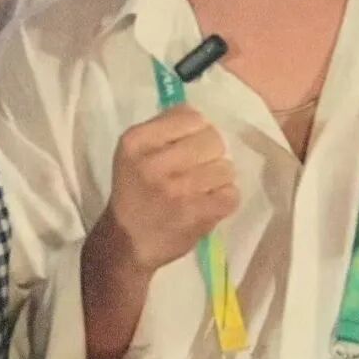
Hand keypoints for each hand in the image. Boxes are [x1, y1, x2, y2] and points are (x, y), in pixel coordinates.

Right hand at [102, 104, 238, 280]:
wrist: (127, 243)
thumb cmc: (134, 192)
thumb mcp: (134, 153)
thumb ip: (164, 127)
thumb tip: (199, 115)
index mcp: (136, 141)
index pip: (191, 117)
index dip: (196, 132)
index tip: (186, 147)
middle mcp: (154, 163)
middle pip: (212, 139)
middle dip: (210, 154)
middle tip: (196, 170)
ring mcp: (177, 190)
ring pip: (226, 167)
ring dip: (217, 179)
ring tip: (200, 189)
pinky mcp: (196, 214)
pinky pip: (231, 194)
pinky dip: (224, 200)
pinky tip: (207, 204)